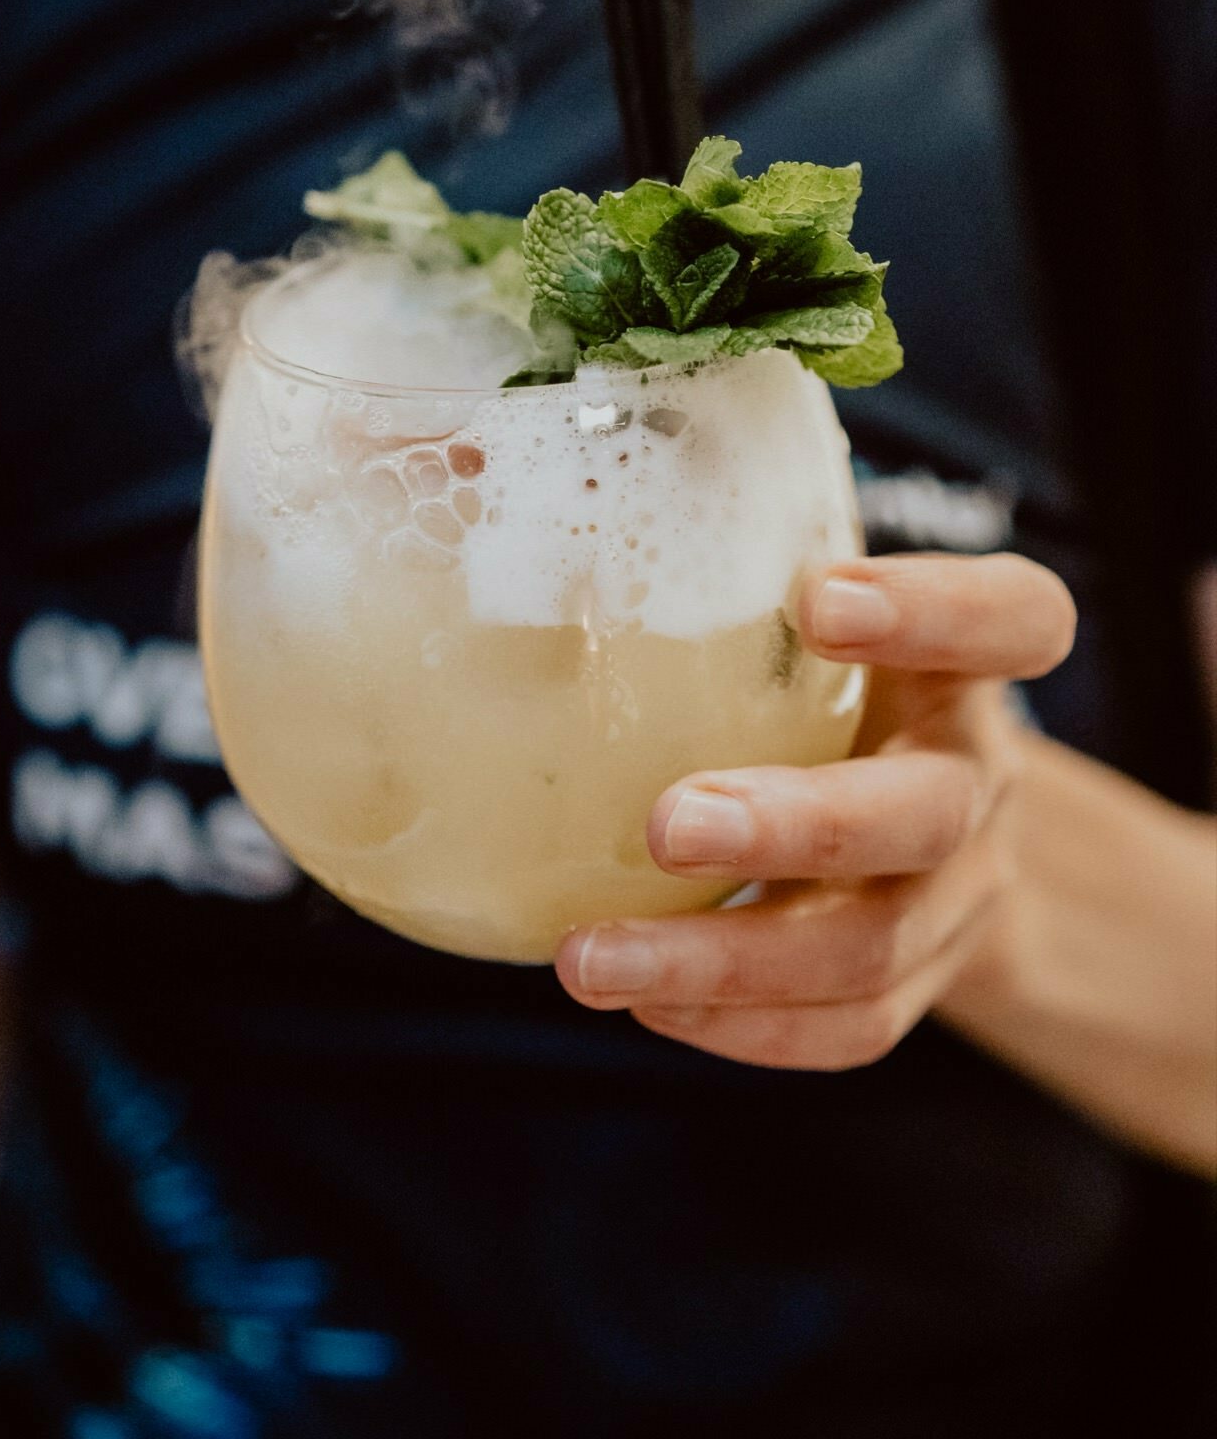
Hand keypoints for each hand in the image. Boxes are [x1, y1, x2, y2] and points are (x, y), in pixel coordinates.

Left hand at [555, 554, 1076, 1068]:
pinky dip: (744, 1028)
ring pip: (871, 946)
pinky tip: (643, 1004)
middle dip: (799, 824)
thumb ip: (701, 542)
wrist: (933, 826)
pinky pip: (851, 1029)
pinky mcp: (916, 982)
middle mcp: (973, 779)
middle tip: (670, 822)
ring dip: (729, 961)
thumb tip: (469, 452)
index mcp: (962, 664)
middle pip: (923, 813)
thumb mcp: (795, 604)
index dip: (935, 610)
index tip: (817, 595)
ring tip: (592, 960)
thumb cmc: (821, 682)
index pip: (1012, 618)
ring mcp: (952, 896)